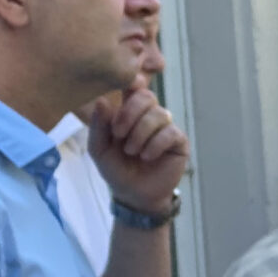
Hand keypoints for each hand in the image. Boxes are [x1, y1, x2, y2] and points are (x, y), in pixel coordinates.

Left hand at [88, 87, 190, 213]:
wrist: (133, 194)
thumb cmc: (116, 169)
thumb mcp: (99, 149)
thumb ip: (98, 126)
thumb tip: (102, 100)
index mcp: (129, 113)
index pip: (133, 89)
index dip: (132, 82)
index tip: (128, 86)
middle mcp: (149, 116)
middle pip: (146, 97)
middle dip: (130, 113)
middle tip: (118, 134)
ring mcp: (165, 127)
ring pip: (158, 115)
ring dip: (140, 134)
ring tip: (132, 152)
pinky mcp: (179, 141)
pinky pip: (170, 133)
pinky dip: (155, 145)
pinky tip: (147, 156)